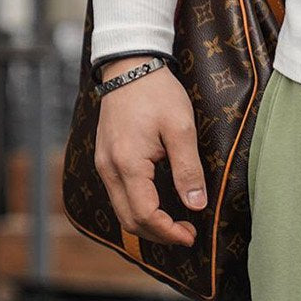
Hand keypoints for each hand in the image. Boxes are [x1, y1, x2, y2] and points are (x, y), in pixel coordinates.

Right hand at [94, 58, 205, 247]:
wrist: (130, 65)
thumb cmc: (157, 92)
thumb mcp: (181, 129)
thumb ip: (189, 170)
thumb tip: (196, 205)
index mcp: (128, 163)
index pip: (145, 214)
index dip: (169, 232)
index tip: (191, 235)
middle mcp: (109, 168)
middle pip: (130, 220)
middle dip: (159, 234)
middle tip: (187, 234)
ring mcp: (104, 164)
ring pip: (122, 211)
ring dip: (148, 224)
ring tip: (176, 224)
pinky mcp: (105, 159)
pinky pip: (119, 196)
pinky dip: (138, 210)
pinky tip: (159, 207)